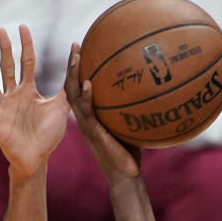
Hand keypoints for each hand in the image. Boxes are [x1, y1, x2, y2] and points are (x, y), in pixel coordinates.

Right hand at [0, 27, 68, 176]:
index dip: (26, 46)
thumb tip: (77, 72)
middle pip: (7, 68)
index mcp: (28, 90)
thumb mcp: (60, 110)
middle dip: (5, 50)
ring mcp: (3, 109)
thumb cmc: (47, 134)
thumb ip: (67, 91)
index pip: (26, 63)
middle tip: (0, 30)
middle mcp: (13, 95)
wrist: (37, 159)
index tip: (23, 27)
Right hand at [65, 43, 139, 183]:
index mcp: (90, 115)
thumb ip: (132, 106)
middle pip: (71, 86)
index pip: (79, 87)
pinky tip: (89, 84)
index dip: (77, 68)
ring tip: (76, 56)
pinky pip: (87, 113)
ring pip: (74, 96)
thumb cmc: (130, 151)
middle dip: (72, 65)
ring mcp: (87, 126)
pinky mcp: (94, 134)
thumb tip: (150, 86)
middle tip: (76, 44)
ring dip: (74, 75)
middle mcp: (84, 118)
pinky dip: (87, 98)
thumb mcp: (129, 123)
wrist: (126, 176)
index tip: (81, 47)